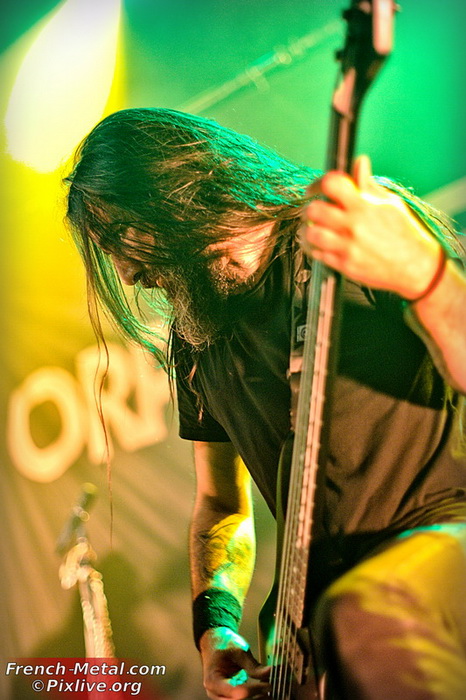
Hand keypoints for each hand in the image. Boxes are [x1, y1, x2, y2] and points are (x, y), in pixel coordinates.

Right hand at [199, 627, 270, 698]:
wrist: (213, 643)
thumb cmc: (223, 644)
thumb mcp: (239, 651)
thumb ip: (253, 665)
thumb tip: (271, 673)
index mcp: (214, 680)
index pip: (237, 693)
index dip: (255, 690)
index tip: (268, 684)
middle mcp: (214, 693)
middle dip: (256, 698)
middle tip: (270, 689)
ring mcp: (220, 697)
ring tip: (268, 693)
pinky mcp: (227, 698)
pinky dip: (252, 699)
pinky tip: (262, 694)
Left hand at [299, 155, 442, 299]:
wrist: (414, 266)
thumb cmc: (404, 233)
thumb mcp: (390, 203)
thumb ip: (368, 184)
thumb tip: (359, 162)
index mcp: (364, 206)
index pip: (331, 184)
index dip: (318, 183)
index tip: (317, 189)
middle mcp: (353, 225)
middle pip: (313, 210)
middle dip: (311, 208)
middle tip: (315, 210)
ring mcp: (347, 246)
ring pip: (310, 234)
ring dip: (309, 230)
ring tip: (316, 228)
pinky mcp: (344, 265)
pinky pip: (317, 254)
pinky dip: (315, 248)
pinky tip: (323, 245)